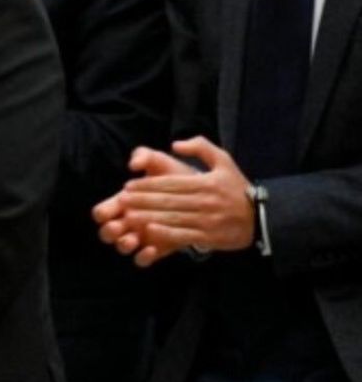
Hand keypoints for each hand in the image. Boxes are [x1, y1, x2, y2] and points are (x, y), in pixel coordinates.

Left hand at [93, 138, 253, 266]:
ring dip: (148, 217)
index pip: (171, 183)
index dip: (147, 185)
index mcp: (207, 182)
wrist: (261, 217)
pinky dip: (166, 234)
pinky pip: (184, 235)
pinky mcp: (209, 236)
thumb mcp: (224, 161)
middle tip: (121, 201)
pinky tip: (149, 231)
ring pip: (173, 218)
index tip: (128, 186)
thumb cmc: (236, 188)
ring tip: (127, 216)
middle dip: (142, 201)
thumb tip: (175, 144)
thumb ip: (201, 147)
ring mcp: (207, 220)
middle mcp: (206, 201)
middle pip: (168, 201)